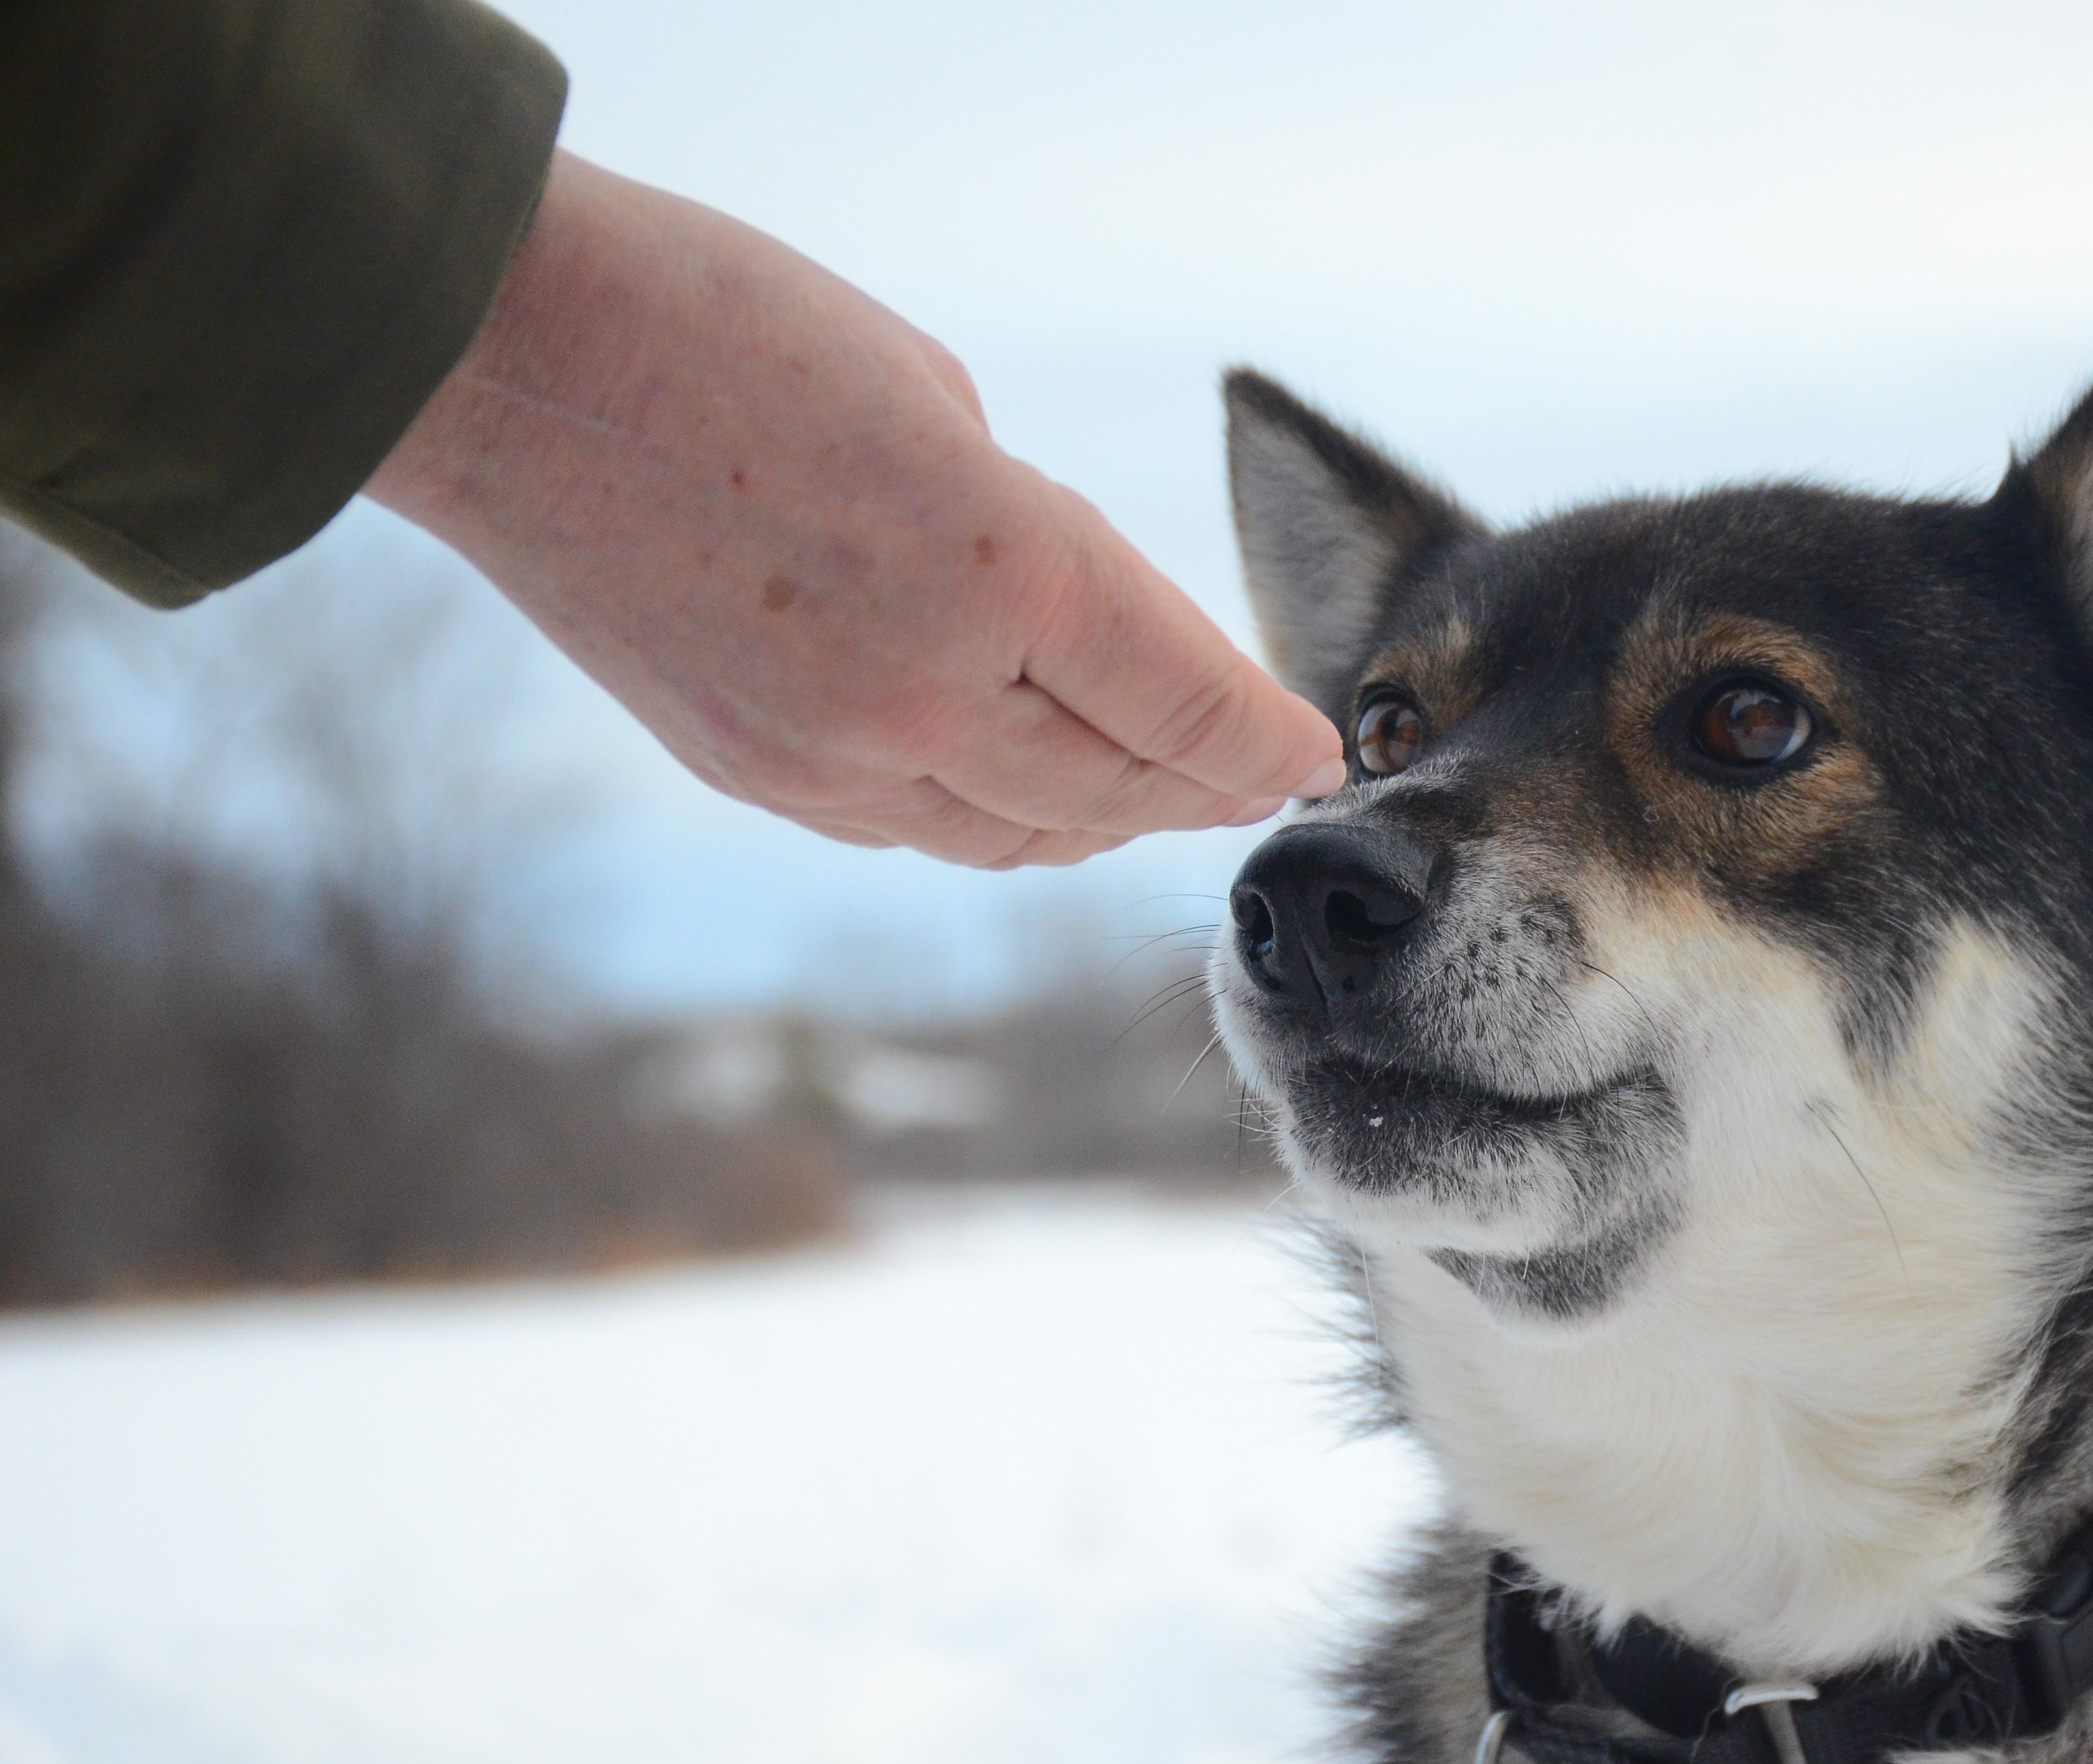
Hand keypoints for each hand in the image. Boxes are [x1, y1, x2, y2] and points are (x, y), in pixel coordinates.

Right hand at [366, 152, 1343, 867]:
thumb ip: (1025, 531)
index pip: (1185, 699)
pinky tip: (1026, 799)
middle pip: (1117, 788)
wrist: (498, 363)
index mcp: (998, 565)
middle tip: (1255, 780)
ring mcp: (829, 753)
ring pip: (1019, 836)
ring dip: (1105, 822)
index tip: (1319, 758)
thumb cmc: (720, 323)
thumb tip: (1071, 620)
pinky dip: (994, 823)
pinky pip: (915, 832)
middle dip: (1203, 788)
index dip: (1267, 740)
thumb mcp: (932, 397)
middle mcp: (925, 691)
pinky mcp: (754, 775)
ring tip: (1158, 799)